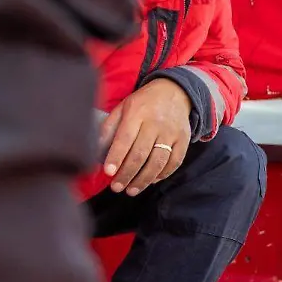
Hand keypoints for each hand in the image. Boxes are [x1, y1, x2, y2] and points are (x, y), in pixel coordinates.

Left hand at [100, 78, 192, 195]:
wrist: (174, 92)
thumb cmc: (143, 103)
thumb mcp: (122, 108)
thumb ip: (109, 127)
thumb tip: (97, 150)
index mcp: (137, 113)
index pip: (125, 139)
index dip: (116, 157)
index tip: (108, 172)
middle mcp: (156, 123)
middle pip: (141, 154)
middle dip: (127, 174)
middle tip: (117, 187)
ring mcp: (172, 133)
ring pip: (158, 161)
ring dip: (144, 179)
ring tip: (131, 190)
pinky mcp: (184, 140)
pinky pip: (175, 161)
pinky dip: (163, 174)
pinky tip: (151, 181)